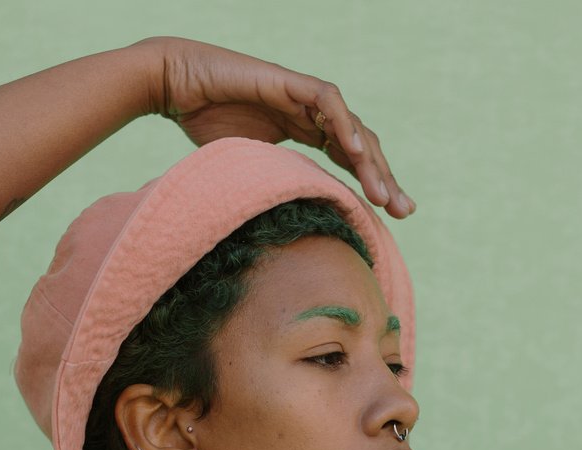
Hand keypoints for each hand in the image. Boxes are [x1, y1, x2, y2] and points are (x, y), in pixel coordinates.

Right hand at [135, 36, 414, 218]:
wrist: (176, 85)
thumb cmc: (202, 122)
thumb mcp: (246, 167)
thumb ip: (271, 187)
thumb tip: (282, 234)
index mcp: (305, 132)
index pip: (349, 160)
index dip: (370, 186)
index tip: (391, 219)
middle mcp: (312, 115)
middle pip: (360, 147)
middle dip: (384, 178)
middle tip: (404, 211)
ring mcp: (303, 97)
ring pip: (351, 127)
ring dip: (369, 161)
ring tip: (384, 194)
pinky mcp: (290, 83)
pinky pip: (327, 102)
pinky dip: (342, 125)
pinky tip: (353, 152)